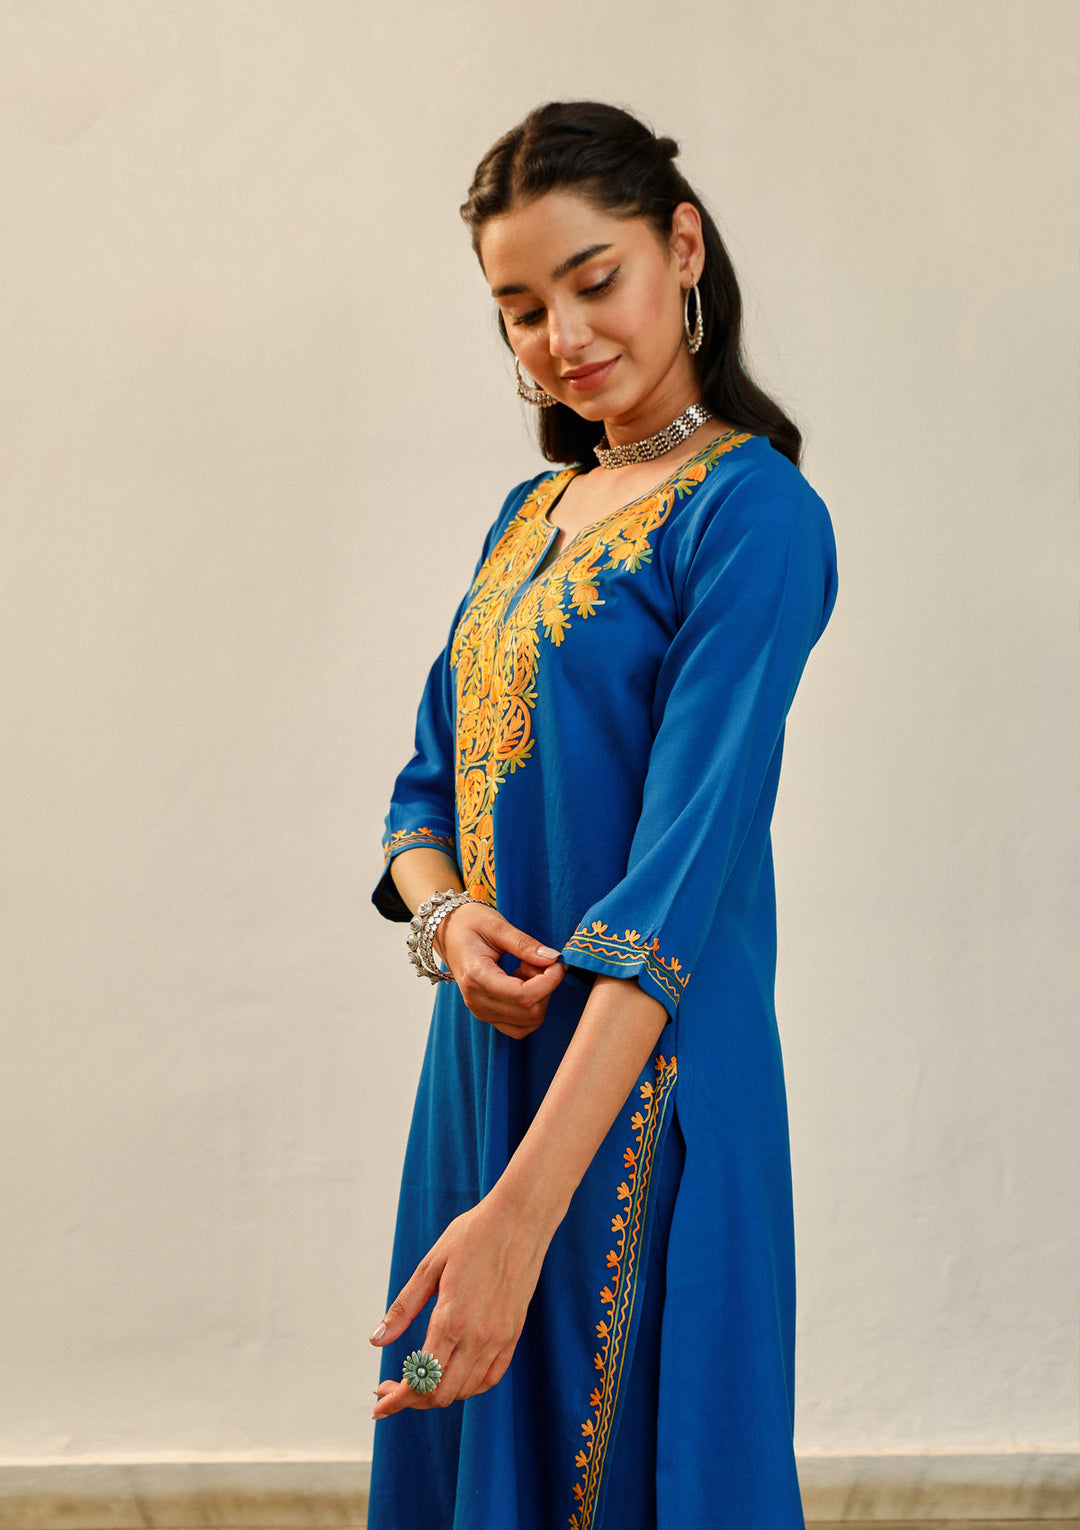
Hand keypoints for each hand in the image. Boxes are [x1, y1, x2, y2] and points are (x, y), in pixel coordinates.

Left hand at [370, 1195, 548, 1419]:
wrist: (520, 1220)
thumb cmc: (473, 1235)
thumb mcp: (430, 1266)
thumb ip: (403, 1308)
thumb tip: (376, 1340)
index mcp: (452, 1319)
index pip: (420, 1379)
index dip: (396, 1399)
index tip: (379, 1404)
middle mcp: (478, 1337)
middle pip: (441, 1395)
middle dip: (411, 1400)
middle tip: (392, 1388)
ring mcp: (499, 1338)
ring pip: (465, 1391)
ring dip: (437, 1394)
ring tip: (418, 1381)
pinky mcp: (514, 1334)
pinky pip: (490, 1377)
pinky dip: (468, 1387)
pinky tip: (453, 1375)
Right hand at [434, 902, 563, 1038]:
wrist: (447, 932)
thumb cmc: (469, 923)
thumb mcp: (497, 925)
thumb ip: (525, 944)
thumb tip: (553, 958)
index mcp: (476, 977)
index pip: (523, 996)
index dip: (550, 982)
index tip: (558, 962)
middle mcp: (476, 1000)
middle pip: (530, 1012)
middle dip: (546, 987)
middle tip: (538, 961)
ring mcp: (481, 1011)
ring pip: (528, 1022)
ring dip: (539, 998)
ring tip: (528, 970)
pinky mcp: (487, 1014)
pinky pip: (519, 1027)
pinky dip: (531, 1009)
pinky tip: (524, 984)